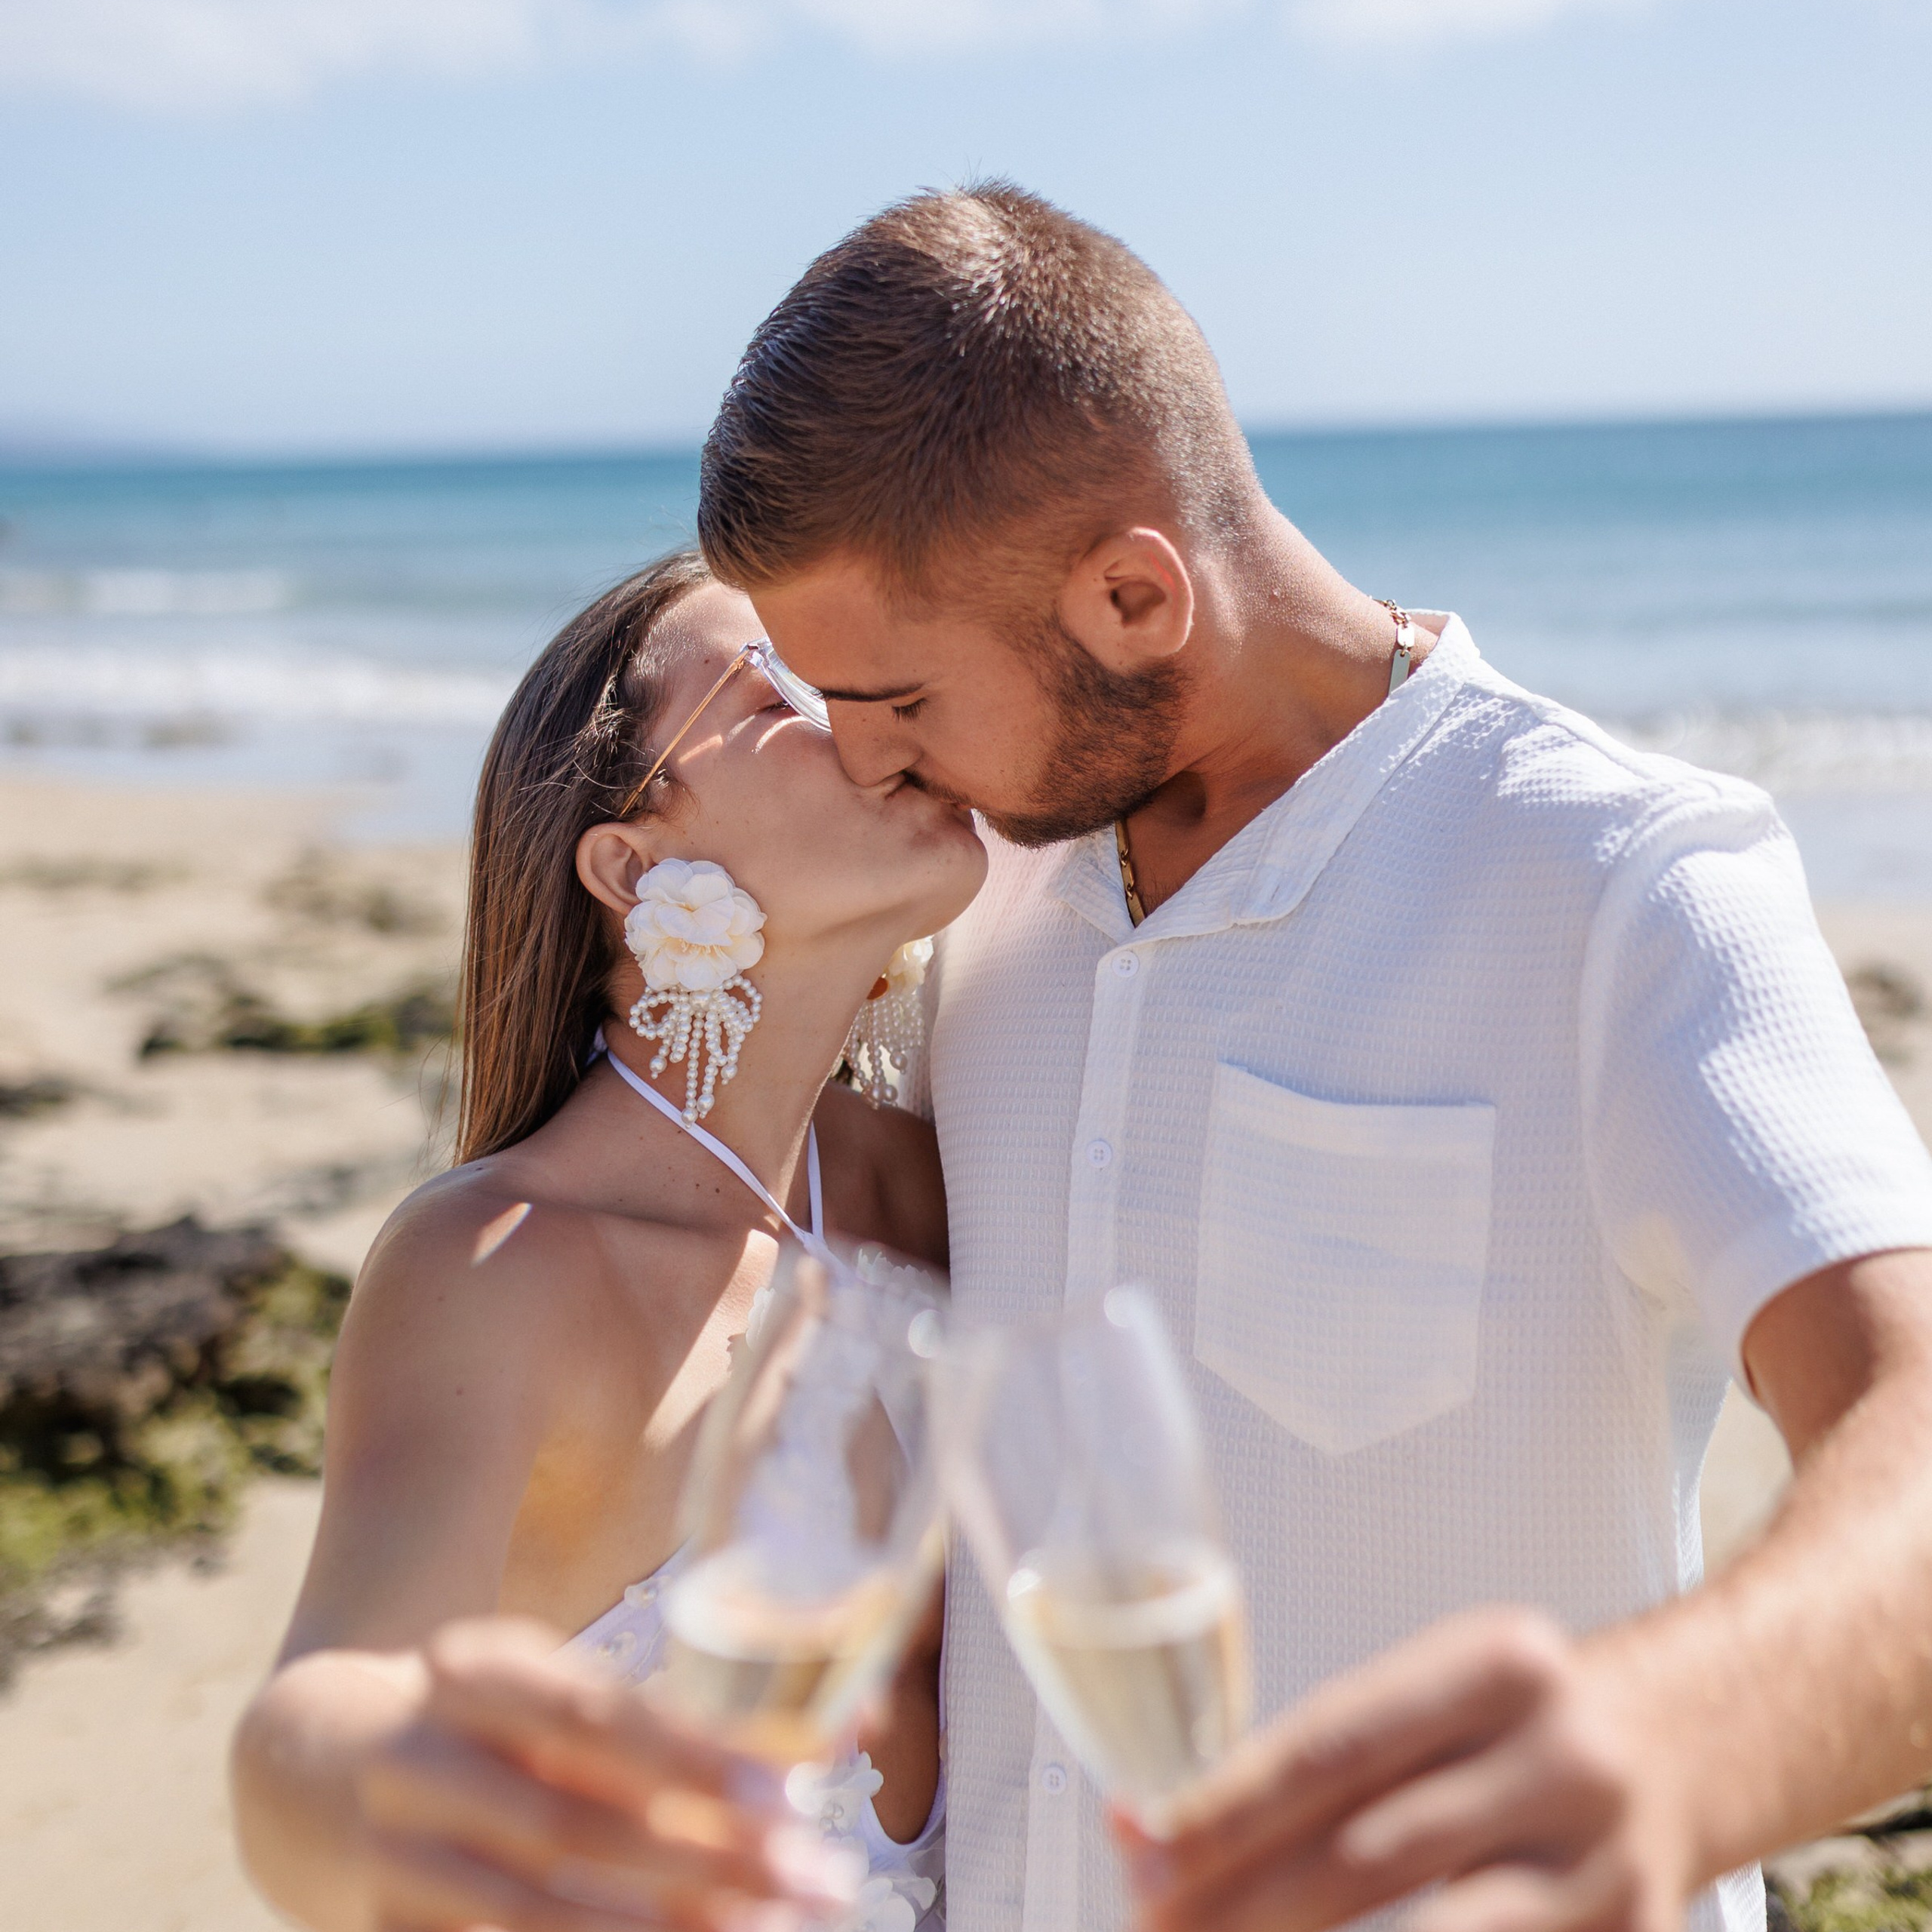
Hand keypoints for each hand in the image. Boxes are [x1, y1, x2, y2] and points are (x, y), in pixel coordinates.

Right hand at [357, 1618, 859, 1930]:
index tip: (791, 1787)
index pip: (591, 1709)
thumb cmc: (487, 1719)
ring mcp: (388, 1857)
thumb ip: (683, 1715)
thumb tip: (854, 1726)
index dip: (690, 1751)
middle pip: (574, 1821)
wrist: (300, 1763)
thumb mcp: (559, 1686)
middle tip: (820, 1881)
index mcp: (472, 1667)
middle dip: (705, 1860)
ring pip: (532, 1914)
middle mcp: (422, 1755)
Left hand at [1118, 1607, 1694, 1931]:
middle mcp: (1558, 1760)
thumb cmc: (1522, 1720)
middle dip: (1238, 1901)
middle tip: (1150, 1916)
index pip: (1331, 1744)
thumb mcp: (1442, 1692)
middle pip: (1365, 1853)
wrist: (1695, 1741)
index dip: (1225, 1803)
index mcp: (1493, 1666)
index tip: (1137, 1841)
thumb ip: (1336, 1755)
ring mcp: (1603, 1869)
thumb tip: (1169, 1824)